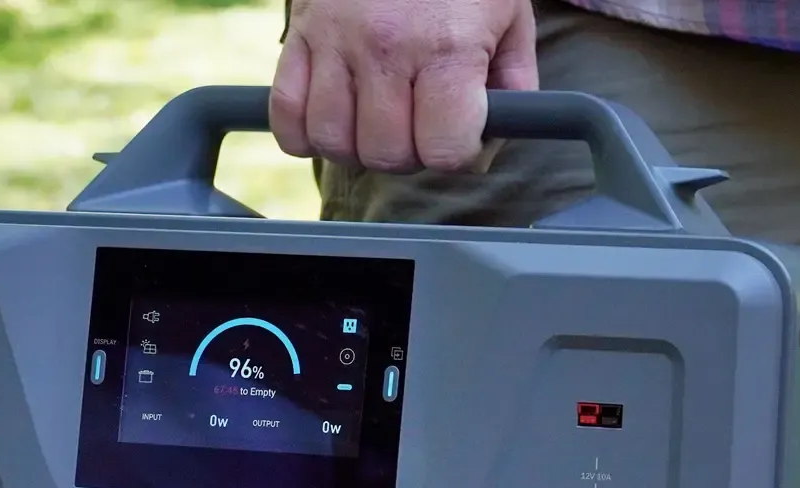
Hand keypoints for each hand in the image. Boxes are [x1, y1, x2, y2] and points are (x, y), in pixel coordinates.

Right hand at [270, 0, 537, 173]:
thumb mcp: (509, 20)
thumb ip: (512, 88)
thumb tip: (488, 145)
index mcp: (448, 48)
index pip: (444, 149)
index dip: (455, 153)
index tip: (456, 134)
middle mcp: (388, 47)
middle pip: (386, 155)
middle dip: (406, 155)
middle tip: (416, 128)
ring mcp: (336, 41)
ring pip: (333, 141)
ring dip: (356, 148)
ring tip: (376, 123)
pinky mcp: (300, 33)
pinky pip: (287, 114)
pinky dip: (304, 133)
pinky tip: (332, 121)